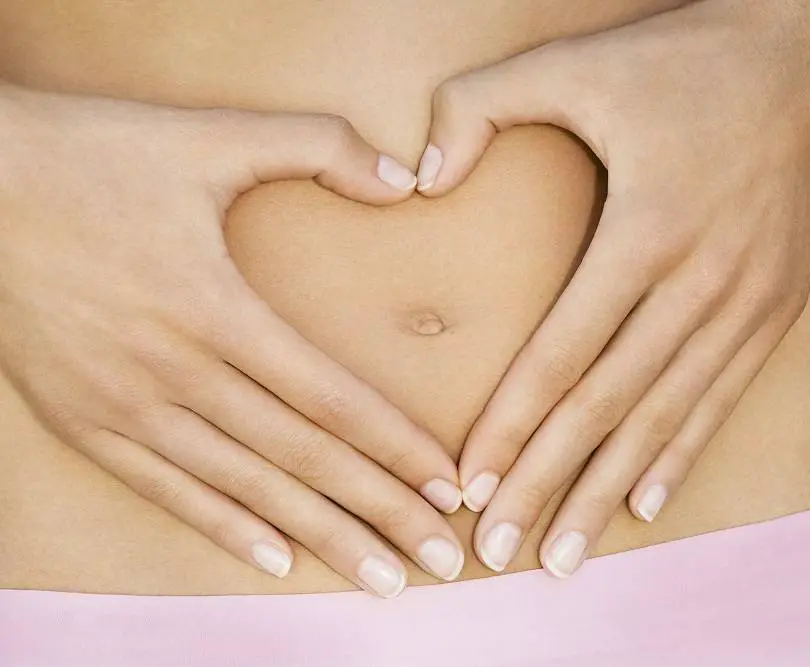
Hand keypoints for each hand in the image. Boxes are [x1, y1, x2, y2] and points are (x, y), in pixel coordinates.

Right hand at [0, 84, 463, 596]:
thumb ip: (317, 146)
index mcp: (214, 305)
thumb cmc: (94, 156)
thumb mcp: (208, 135)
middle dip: (379, 512)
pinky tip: (276, 559)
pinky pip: (167, 491)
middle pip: (301, 457)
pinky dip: (224, 528)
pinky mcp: (85, 421)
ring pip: (244, 488)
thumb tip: (404, 179)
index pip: (329, 396)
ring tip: (379, 577)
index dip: (396, 447)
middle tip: (438, 560)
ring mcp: (125, 405)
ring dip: (319, 537)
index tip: (447, 488)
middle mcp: (174, 370)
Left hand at [415, 0, 809, 575]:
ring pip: (663, 420)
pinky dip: (679, 456)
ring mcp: (745, 302)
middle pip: (607, 406)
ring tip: (561, 556)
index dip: (512, 426)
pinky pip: (719, 400)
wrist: (801, 62)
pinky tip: (643, 503)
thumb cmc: (678, 63)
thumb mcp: (571, 64)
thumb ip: (478, 108)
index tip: (468, 486)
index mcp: (648, 227)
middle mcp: (703, 281)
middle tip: (496, 551)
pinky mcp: (771, 310)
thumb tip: (421, 180)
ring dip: (605, 492)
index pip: (562, 354)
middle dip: (546, 485)